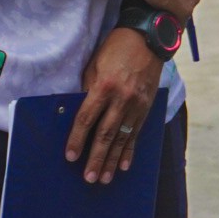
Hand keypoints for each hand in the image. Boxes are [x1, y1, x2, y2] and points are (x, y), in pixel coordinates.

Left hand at [65, 28, 164, 183]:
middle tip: (89, 177)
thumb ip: (88, 90)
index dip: (77, 139)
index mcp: (104, 86)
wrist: (147, 39)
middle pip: (105, 134)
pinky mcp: (147, 108)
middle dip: (96, 158)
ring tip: (105, 178)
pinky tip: (124, 165)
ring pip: (122, 138)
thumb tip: (80, 114)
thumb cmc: (115, 49)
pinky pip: (136, 133)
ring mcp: (136, 105)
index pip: (87, 119)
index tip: (70, 156)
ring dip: (113, 161)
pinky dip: (130, 150)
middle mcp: (121, 99)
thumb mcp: (94, 66)